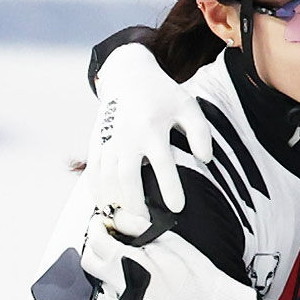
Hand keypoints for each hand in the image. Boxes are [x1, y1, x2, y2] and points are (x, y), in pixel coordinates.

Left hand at [79, 214, 256, 299]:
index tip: (103, 220)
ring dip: (106, 263)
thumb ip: (135, 226)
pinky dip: (119, 280)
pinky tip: (138, 274)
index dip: (97, 226)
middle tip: (110, 235)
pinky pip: (114, 293)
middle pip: (89, 262)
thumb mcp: (166, 239)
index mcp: (127, 263)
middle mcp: (120, 285)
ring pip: (100, 278)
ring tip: (127, 254)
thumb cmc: (193, 272)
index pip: (96, 240)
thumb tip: (116, 216)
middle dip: (95, 245)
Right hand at [89, 44, 212, 233]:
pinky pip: (93, 171)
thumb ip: (200, 132)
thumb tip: (206, 159)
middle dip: (135, 204)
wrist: (128, 74)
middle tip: (146, 224)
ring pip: (107, 178)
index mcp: (153, 127)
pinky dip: (97, 192)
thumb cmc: (163, 94)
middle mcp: (128, 135)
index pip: (162, 164)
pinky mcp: (96, 141)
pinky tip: (106, 206)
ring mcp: (108, 138)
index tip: (177, 208)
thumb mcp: (187, 106)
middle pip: (127, 177)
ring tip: (127, 221)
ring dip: (115, 202)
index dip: (170, 188)